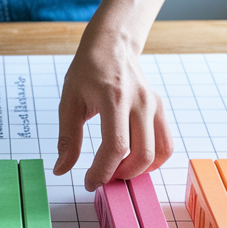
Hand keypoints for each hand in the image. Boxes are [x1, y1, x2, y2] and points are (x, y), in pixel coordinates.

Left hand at [53, 42, 172, 190]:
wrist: (112, 45)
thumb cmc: (88, 70)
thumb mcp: (69, 101)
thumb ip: (68, 138)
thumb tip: (61, 169)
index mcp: (114, 98)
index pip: (116, 146)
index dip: (103, 171)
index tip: (89, 182)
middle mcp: (140, 102)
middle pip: (142, 154)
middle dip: (122, 175)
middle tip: (103, 177)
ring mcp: (154, 106)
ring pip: (159, 153)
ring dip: (139, 170)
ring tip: (117, 170)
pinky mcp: (159, 109)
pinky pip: (165, 144)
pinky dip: (151, 160)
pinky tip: (132, 160)